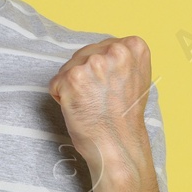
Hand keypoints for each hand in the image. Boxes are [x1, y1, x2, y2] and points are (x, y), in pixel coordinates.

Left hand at [48, 36, 153, 150]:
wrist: (118, 144)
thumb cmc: (124, 116)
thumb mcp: (135, 76)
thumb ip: (120, 59)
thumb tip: (101, 50)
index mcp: (133, 46)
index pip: (101, 48)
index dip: (100, 71)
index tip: (110, 87)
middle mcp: (115, 50)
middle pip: (83, 55)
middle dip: (85, 76)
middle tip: (100, 99)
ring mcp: (93, 63)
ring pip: (68, 68)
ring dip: (73, 86)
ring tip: (91, 104)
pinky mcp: (72, 78)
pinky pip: (56, 83)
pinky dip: (62, 97)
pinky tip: (80, 109)